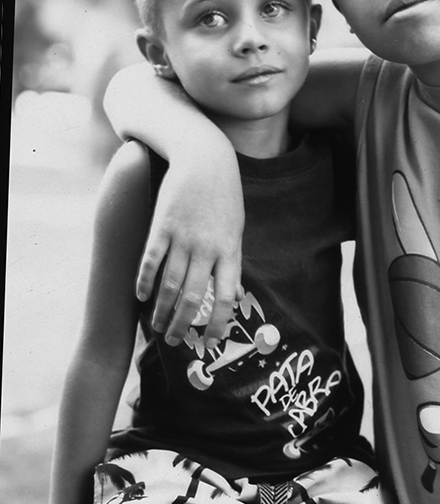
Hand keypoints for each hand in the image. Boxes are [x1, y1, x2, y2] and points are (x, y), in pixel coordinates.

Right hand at [137, 150, 243, 346]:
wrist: (205, 158)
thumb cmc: (224, 196)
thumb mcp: (235, 228)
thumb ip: (231, 261)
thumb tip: (232, 294)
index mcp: (230, 250)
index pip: (225, 298)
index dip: (217, 324)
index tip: (210, 344)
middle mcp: (207, 248)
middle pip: (193, 298)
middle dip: (183, 325)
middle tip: (175, 342)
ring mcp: (183, 237)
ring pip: (170, 285)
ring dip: (162, 311)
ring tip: (156, 327)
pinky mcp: (161, 226)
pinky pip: (151, 261)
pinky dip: (144, 282)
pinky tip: (141, 297)